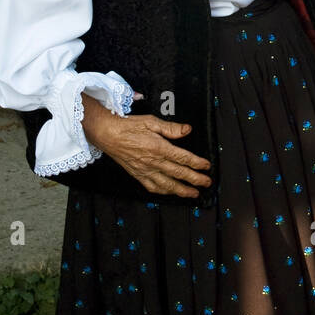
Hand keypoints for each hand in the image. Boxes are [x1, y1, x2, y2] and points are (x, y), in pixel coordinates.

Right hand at [81, 94, 211, 196]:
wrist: (107, 134)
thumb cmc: (128, 126)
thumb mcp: (151, 121)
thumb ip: (171, 128)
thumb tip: (187, 130)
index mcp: (158, 147)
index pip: (183, 158)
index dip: (197, 163)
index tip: (206, 166)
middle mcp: (153, 161)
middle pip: (179, 173)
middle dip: (195, 179)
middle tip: (207, 183)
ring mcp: (145, 170)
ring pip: (167, 184)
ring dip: (182, 190)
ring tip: (194, 193)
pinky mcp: (137, 175)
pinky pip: (153, 187)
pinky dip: (164, 192)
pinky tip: (171, 192)